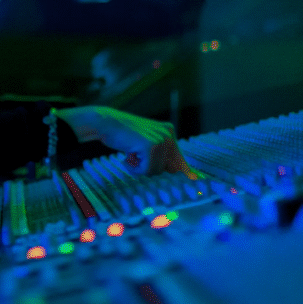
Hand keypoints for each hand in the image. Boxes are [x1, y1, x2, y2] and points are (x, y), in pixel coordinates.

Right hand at [54, 106, 193, 176]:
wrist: (105, 122)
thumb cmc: (122, 135)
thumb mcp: (144, 144)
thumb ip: (160, 156)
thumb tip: (185, 176)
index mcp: (168, 131)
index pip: (180, 159)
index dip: (187, 173)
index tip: (197, 181)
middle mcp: (167, 134)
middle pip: (168, 168)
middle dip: (151, 168)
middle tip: (135, 157)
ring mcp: (160, 139)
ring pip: (156, 171)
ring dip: (140, 167)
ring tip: (130, 153)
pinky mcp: (151, 146)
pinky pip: (146, 169)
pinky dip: (134, 168)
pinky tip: (127, 155)